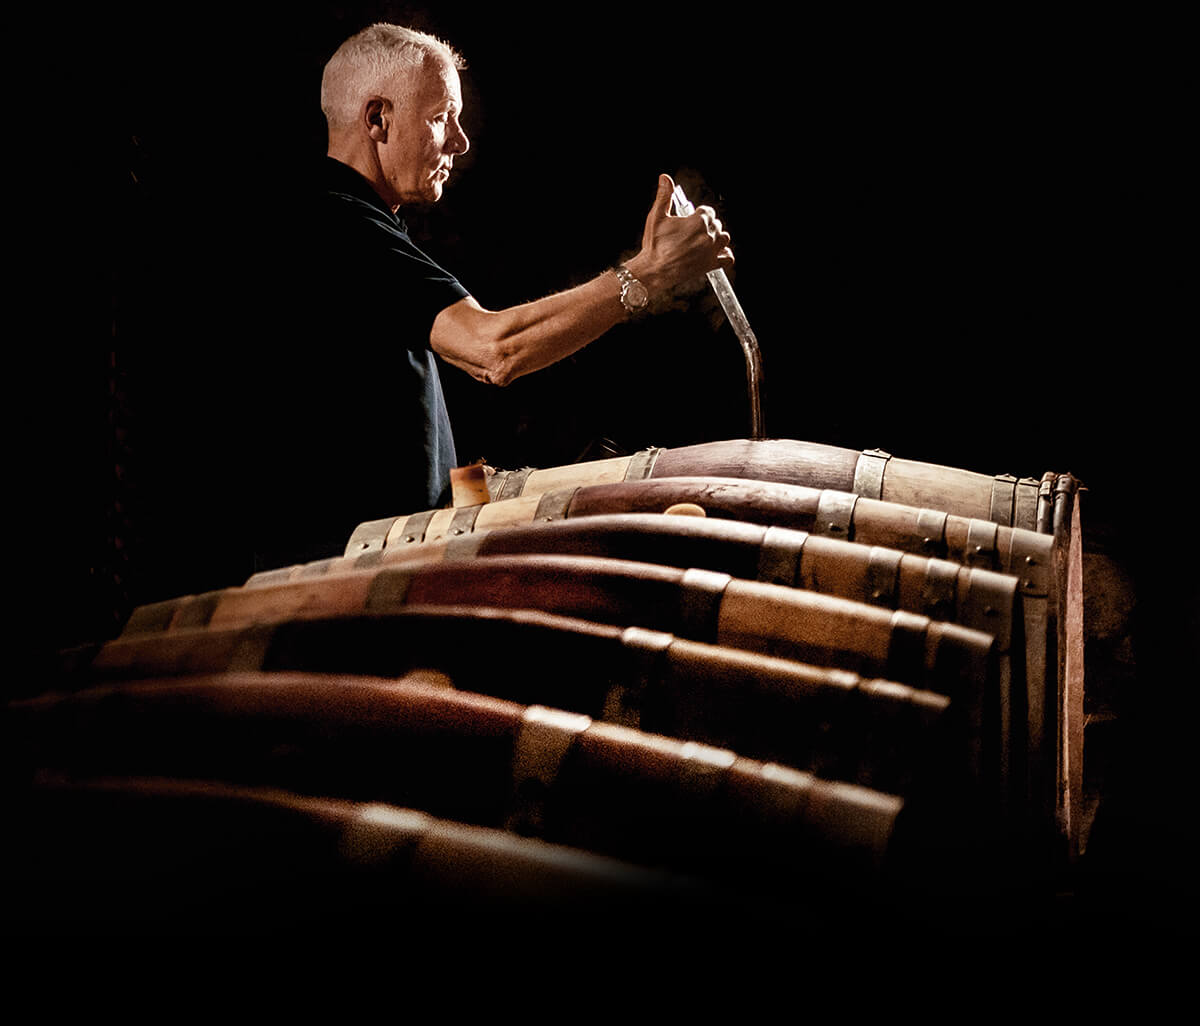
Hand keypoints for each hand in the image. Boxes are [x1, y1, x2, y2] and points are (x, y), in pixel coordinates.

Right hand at [628, 174, 733, 293]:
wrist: (654, 270)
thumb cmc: (654, 245)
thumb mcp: (656, 217)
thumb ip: (664, 196)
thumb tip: (665, 179)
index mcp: (698, 222)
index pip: (708, 211)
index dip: (700, 214)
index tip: (692, 219)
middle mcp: (707, 235)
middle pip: (716, 224)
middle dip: (706, 226)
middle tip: (692, 232)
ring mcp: (710, 251)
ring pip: (724, 238)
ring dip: (716, 238)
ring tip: (703, 240)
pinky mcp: (710, 265)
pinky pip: (728, 259)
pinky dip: (725, 255)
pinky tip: (717, 253)